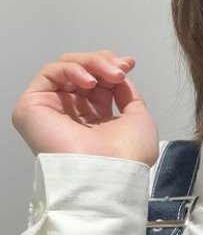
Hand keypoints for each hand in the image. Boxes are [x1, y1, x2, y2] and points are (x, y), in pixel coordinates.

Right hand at [12, 50, 159, 165]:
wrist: (111, 173)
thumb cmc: (127, 156)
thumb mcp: (138, 117)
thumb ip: (126, 93)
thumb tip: (119, 75)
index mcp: (94, 115)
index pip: (97, 77)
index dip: (112, 64)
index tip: (129, 65)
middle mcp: (72, 111)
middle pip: (82, 68)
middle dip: (104, 61)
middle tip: (120, 71)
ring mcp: (52, 108)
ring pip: (67, 66)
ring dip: (92, 63)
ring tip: (111, 76)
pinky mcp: (32, 107)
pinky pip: (49, 73)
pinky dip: (72, 68)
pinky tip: (90, 81)